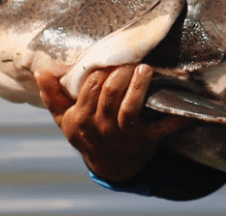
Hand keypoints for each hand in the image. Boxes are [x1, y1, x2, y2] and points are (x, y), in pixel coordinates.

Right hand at [36, 64, 191, 181]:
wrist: (110, 165)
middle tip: (130, 61)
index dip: (101, 71)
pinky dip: (175, 118)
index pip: (89, 88)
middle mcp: (101, 127)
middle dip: (120, 74)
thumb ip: (52, 96)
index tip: (110, 60)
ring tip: (145, 69)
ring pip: (130, 107)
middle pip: (109, 94)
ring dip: (139, 86)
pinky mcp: (146, 141)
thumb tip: (41, 71)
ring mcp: (124, 135)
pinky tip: (184, 104)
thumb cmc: (87, 133)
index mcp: (80, 119)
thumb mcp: (65, 119)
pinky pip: (162, 128)